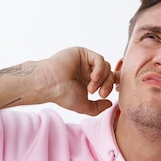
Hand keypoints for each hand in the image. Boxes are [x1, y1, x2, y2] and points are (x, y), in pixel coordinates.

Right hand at [0, 47, 115, 115]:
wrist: (50, 85)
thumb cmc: (63, 95)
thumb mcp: (84, 106)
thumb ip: (98, 107)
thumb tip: (110, 103)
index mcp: (89, 80)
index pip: (107, 79)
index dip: (111, 86)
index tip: (106, 95)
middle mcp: (88, 70)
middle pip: (109, 73)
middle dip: (108, 85)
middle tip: (101, 94)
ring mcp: (85, 61)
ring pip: (105, 66)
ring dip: (102, 79)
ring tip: (91, 88)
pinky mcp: (82, 53)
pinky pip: (99, 59)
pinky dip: (99, 70)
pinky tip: (92, 78)